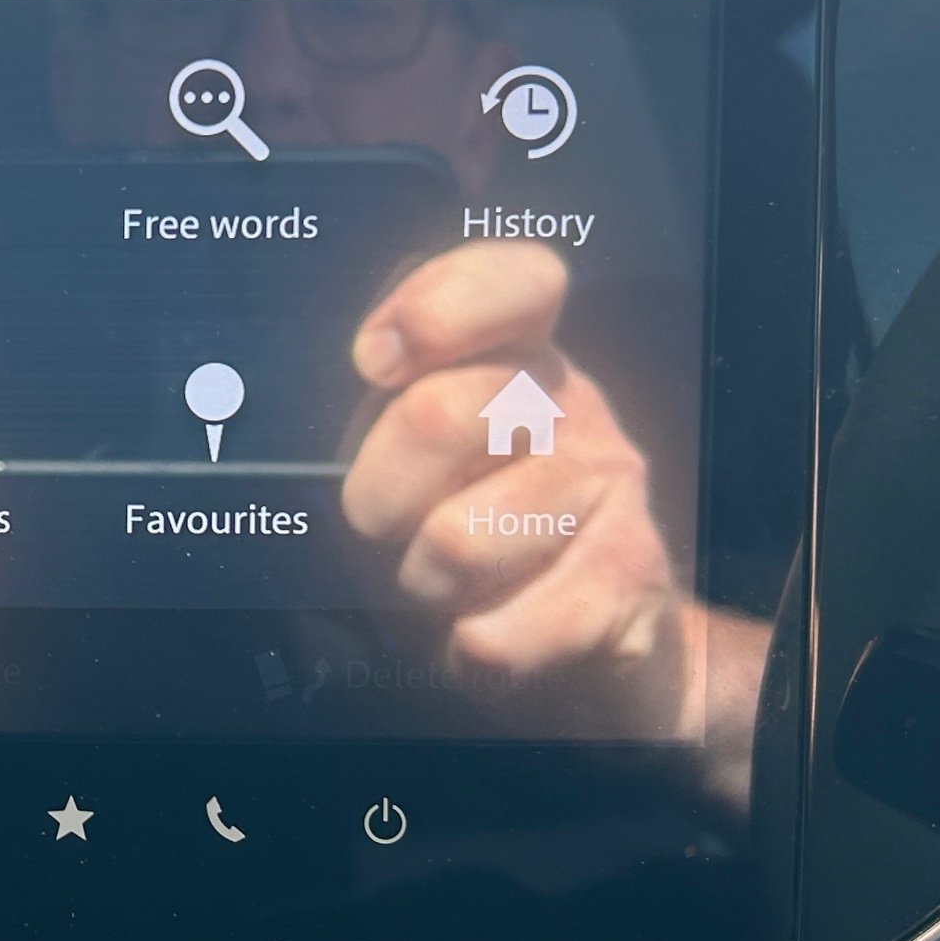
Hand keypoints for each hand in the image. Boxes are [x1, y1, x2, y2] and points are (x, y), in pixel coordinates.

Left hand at [343, 241, 717, 743]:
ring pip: (457, 540)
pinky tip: (484, 641)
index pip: (512, 282)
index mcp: (517, 355)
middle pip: (439, 415)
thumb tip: (308, 401)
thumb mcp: (411, 469)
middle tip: (385, 535)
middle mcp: (571, 404)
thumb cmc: (465, 546)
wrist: (589, 658)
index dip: (435, 310)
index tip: (372, 362)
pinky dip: (467, 655)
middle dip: (376, 502)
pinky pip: (497, 631)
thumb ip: (377, 419)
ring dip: (423, 590)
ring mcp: (611, 485)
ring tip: (446, 592)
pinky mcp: (630, 579)